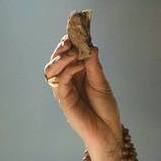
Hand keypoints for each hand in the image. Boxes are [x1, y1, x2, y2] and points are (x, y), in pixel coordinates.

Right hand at [44, 34, 121, 154]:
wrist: (108, 132)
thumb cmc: (106, 109)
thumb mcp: (102, 83)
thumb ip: (94, 66)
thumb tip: (91, 45)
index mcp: (78, 74)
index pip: (69, 54)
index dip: (70, 42)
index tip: (74, 29)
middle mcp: (69, 80)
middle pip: (57, 60)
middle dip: (62, 48)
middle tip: (69, 39)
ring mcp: (65, 90)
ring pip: (52, 70)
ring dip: (61, 58)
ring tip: (73, 52)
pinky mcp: (64, 100)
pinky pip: (60, 82)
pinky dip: (68, 70)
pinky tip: (78, 65)